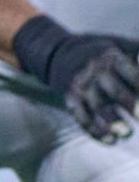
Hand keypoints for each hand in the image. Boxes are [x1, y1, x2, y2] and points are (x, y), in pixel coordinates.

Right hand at [14, 15, 138, 142]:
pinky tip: (110, 140)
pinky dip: (94, 130)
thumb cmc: (100, 54)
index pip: (129, 73)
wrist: (57, 52)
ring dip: (112, 120)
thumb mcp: (119, 47)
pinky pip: (81, 116)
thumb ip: (137, 56)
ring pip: (97, 105)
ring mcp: (81, 85)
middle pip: (113, 89)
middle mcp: (94, 70)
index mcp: (111, 57)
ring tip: (127, 133)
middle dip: (129, 104)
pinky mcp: (70, 98)